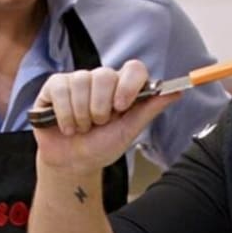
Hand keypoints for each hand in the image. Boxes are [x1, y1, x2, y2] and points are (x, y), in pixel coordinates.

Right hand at [32, 60, 177, 176]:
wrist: (72, 164)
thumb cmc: (101, 146)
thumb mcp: (128, 131)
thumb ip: (149, 110)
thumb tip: (177, 92)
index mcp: (123, 87)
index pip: (134, 68)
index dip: (129, 85)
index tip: (121, 107)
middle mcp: (101, 80)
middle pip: (104, 75)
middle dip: (100, 107)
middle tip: (98, 124)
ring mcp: (77, 80)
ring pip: (80, 81)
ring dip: (81, 114)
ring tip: (82, 128)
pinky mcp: (55, 86)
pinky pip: (60, 88)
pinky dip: (64, 113)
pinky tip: (66, 126)